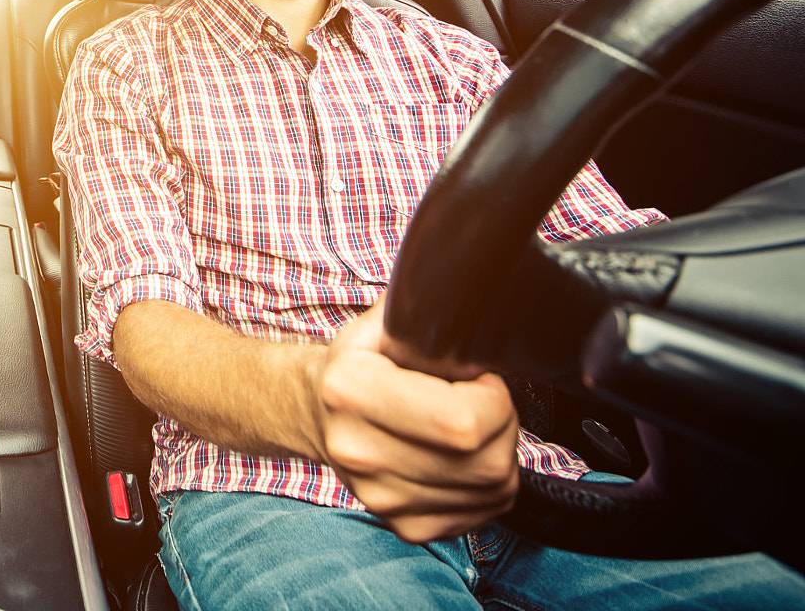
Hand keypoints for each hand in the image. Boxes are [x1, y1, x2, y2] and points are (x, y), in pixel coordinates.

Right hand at [314, 305, 518, 543]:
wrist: (310, 413)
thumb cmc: (352, 366)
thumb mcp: (377, 324)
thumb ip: (422, 310)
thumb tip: (473, 288)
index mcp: (351, 392)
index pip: (462, 421)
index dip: (493, 398)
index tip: (480, 381)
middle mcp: (361, 451)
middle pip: (486, 460)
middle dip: (503, 426)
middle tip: (481, 402)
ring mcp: (382, 496)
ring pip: (493, 489)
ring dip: (500, 456)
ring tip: (471, 429)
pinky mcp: (403, 524)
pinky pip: (483, 514)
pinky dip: (488, 487)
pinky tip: (464, 460)